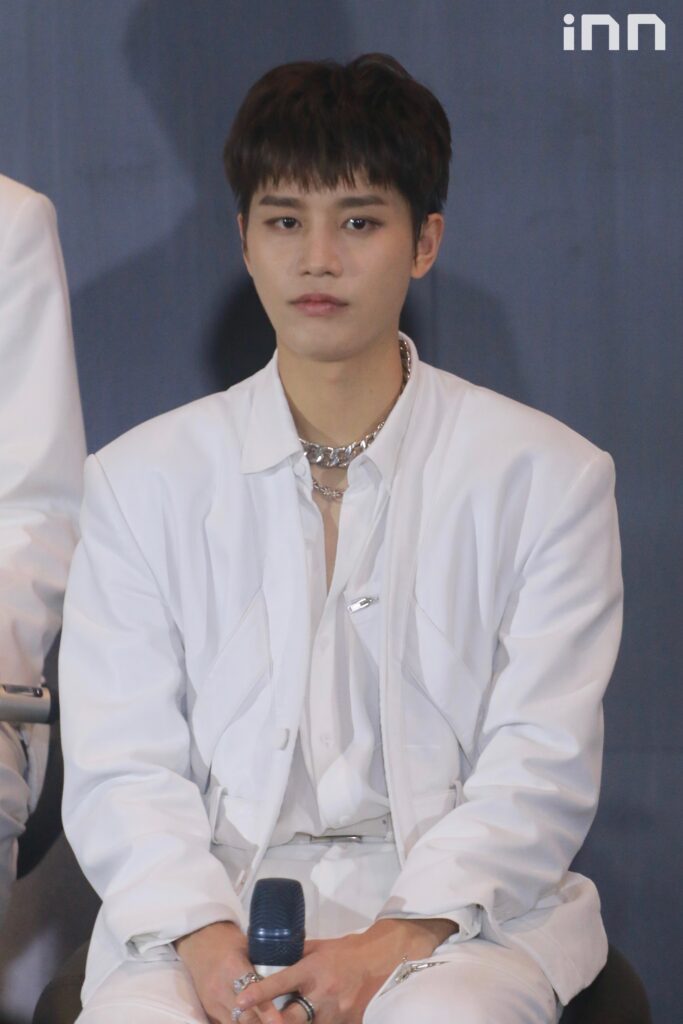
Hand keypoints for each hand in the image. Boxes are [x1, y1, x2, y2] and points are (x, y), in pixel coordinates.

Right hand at [175, 920, 277, 1023]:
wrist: (200, 943)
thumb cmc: (231, 943)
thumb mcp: (250, 949)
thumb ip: (265, 968)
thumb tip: (289, 984)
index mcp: (233, 966)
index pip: (252, 992)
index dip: (267, 1010)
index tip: (278, 1021)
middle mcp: (221, 987)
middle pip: (244, 1016)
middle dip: (261, 1023)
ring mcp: (212, 1001)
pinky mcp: (208, 1010)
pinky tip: (251, 1023)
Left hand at [234, 917, 457, 1023]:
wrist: (383, 958)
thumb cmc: (347, 950)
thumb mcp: (318, 948)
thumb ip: (295, 957)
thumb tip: (270, 961)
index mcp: (313, 969)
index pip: (280, 983)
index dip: (258, 993)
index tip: (241, 1001)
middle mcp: (323, 993)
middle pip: (290, 1019)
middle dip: (274, 1022)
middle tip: (261, 1020)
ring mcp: (337, 1012)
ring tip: (288, 1017)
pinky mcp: (349, 1023)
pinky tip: (316, 1018)